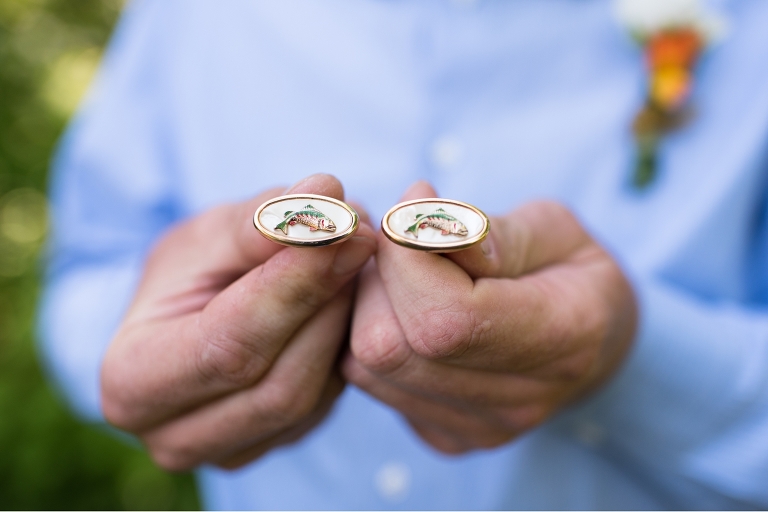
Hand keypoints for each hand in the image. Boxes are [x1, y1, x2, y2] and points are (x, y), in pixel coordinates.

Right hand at [101, 174, 376, 469]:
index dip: (295, 285)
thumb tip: (324, 195)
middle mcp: (173, 435)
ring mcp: (228, 452)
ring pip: (313, 399)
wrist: (199, 306)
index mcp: (132, 380)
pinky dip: (343, 349)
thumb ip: (262, 220)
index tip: (346, 228)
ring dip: (343, 325)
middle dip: (328, 307)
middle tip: (360, 239)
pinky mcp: (274, 445)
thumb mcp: (215, 231)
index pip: (231, 344)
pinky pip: (328, 404)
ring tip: (350, 262)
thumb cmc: (197, 265)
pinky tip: (340, 303)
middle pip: (279, 385)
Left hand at [343, 182, 636, 453]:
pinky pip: (369, 380)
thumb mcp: (553, 227)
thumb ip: (489, 231)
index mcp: (564, 339)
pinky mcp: (445, 436)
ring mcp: (479, 429)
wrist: (591, 343)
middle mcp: (520, 402)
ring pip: (366, 363)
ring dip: (368, 303)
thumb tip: (414, 225)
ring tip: (407, 272)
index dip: (407, 256)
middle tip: (405, 239)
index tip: (412, 208)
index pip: (446, 317)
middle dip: (380, 276)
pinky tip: (404, 308)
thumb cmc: (568, 268)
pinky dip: (369, 331)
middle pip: (390, 345)